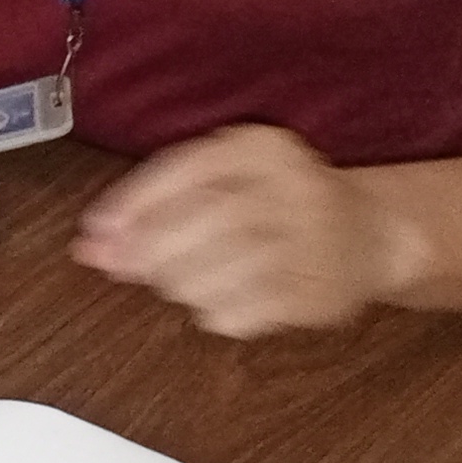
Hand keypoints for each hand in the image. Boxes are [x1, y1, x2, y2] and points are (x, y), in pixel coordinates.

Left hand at [72, 125, 418, 337]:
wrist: (370, 233)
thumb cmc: (278, 203)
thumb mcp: (227, 179)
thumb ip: (159, 203)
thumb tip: (91, 244)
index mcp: (263, 148)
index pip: (185, 170)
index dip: (132, 204)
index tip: (94, 232)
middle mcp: (292, 187)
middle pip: (198, 226)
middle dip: (147, 252)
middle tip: (125, 267)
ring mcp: (310, 243)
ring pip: (213, 275)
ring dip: (178, 285)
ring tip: (182, 280)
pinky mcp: (317, 294)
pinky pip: (239, 314)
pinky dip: (214, 313)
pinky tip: (221, 300)